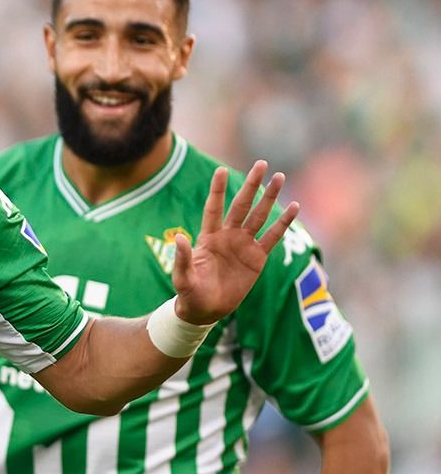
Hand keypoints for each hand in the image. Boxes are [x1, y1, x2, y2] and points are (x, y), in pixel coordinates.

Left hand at [172, 161, 298, 324]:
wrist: (206, 309)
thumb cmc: (190, 293)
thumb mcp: (182, 278)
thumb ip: (182, 258)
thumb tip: (180, 238)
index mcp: (208, 238)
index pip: (214, 208)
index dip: (218, 190)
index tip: (221, 170)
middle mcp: (227, 236)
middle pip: (241, 205)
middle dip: (251, 185)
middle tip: (261, 163)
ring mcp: (243, 245)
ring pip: (259, 215)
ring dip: (269, 197)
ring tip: (279, 177)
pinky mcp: (257, 257)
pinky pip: (273, 236)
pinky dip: (283, 222)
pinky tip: (294, 206)